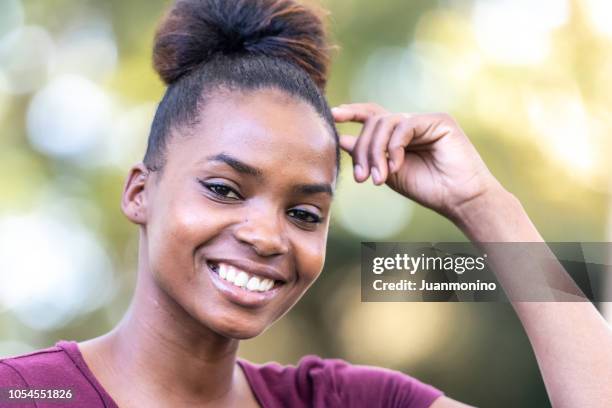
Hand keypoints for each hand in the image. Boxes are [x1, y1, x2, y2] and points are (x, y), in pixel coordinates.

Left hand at [332, 103, 502, 218]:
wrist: (459, 199)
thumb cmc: (428, 189)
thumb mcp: (388, 172)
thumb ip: (367, 155)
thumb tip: (340, 139)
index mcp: (399, 134)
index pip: (371, 115)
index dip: (351, 112)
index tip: (332, 115)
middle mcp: (410, 123)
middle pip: (373, 121)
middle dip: (362, 149)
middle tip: (361, 177)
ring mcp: (425, 120)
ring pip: (385, 123)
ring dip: (376, 152)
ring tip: (379, 178)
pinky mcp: (439, 120)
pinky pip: (404, 126)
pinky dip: (395, 147)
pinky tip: (396, 167)